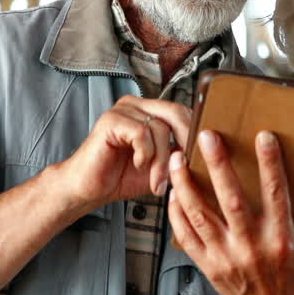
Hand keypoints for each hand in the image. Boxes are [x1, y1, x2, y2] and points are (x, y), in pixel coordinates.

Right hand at [59, 95, 191, 211]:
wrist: (88, 190)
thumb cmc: (121, 177)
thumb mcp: (160, 165)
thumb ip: (179, 153)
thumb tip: (205, 151)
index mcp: (150, 110)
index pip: (184, 112)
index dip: (195, 134)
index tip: (200, 159)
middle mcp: (138, 104)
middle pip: (176, 112)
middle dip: (185, 143)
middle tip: (183, 169)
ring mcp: (123, 109)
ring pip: (160, 128)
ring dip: (162, 160)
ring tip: (156, 181)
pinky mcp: (111, 120)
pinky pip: (141, 132)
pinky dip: (145, 154)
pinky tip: (138, 165)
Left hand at [167, 129, 293, 294]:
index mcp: (282, 239)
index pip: (276, 194)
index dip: (270, 164)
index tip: (264, 136)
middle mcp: (252, 248)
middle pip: (231, 201)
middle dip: (218, 166)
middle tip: (207, 136)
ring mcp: (226, 258)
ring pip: (200, 216)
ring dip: (187, 185)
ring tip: (179, 158)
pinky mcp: (207, 266)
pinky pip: (186, 236)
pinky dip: (177, 213)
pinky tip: (173, 191)